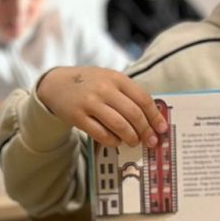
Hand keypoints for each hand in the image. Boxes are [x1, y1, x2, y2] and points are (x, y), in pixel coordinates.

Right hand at [37, 66, 167, 149]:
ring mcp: (90, 103)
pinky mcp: (78, 117)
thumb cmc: (90, 83)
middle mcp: (104, 89)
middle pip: (133, 114)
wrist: (57, 84)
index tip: (162, 129)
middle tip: (151, 141)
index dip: (155, 116)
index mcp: (116, 78)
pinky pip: (101, 134)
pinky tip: (116, 141)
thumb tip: (152, 117)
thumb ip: (128, 94)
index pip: (143, 99)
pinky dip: (113, 141)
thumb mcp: (109, 79)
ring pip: (119, 126)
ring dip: (131, 138)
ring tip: (133, 142)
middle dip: (146, 131)